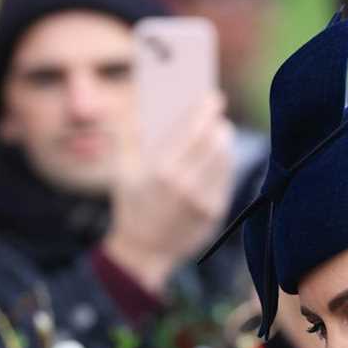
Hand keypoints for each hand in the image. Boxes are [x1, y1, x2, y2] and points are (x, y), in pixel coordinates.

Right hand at [101, 93, 235, 295]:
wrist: (143, 251)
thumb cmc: (131, 205)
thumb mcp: (122, 171)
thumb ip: (130, 136)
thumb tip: (144, 106)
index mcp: (161, 171)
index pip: (193, 130)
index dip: (205, 110)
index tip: (213, 97)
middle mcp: (186, 186)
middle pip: (214, 142)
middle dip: (218, 125)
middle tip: (218, 115)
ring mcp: (203, 201)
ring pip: (224, 159)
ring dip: (224, 143)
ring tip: (220, 132)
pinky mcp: (215, 213)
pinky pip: (225, 179)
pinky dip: (223, 164)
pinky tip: (219, 157)